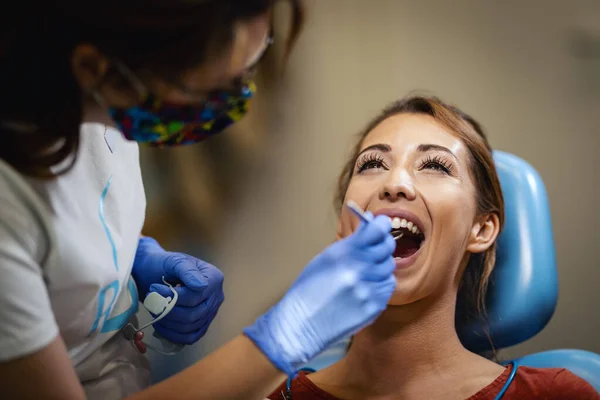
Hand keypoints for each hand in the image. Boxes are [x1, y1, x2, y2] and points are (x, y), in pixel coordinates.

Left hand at [132, 237, 224, 344]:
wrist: (154, 272)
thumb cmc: (164, 265)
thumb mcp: (174, 261)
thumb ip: (187, 271)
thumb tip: (201, 286)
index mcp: (214, 278)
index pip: (195, 297)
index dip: (172, 297)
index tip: (153, 288)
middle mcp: (217, 297)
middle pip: (194, 314)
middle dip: (168, 310)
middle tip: (151, 300)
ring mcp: (210, 313)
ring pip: (189, 327)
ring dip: (167, 321)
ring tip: (154, 308)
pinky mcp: (201, 325)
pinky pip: (190, 337)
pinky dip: (172, 334)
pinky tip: (160, 323)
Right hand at [243, 214, 395, 374]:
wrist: (302, 324)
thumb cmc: (309, 289)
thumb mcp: (324, 259)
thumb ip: (350, 244)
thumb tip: (370, 227)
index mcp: (344, 254)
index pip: (377, 231)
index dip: (382, 225)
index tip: (381, 226)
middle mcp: (359, 270)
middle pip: (387, 248)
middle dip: (382, 246)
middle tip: (373, 250)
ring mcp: (368, 290)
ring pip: (388, 269)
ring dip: (379, 268)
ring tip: (363, 275)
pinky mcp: (374, 307)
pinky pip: (387, 288)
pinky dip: (379, 285)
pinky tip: (365, 289)